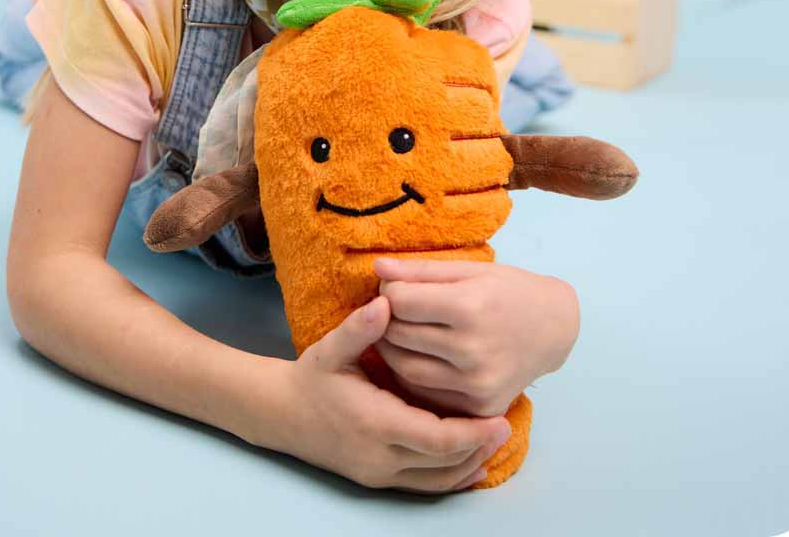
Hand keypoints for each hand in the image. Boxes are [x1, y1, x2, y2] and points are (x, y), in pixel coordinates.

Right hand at [277, 295, 512, 492]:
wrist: (280, 414)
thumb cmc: (310, 377)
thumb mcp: (331, 349)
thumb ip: (359, 328)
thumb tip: (384, 303)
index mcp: (375, 422)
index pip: (437, 438)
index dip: (472, 432)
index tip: (500, 417)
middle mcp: (380, 456)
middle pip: (443, 463)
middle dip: (479, 447)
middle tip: (508, 424)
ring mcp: (378, 473)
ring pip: (436, 480)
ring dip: (468, 463)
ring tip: (495, 440)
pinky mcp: (376, 479)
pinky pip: (422, 486)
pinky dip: (449, 478)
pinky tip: (469, 465)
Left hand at [372, 257, 579, 418]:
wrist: (553, 329)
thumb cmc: (508, 291)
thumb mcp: (468, 270)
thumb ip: (420, 270)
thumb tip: (377, 267)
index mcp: (469, 307)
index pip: (399, 302)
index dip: (388, 292)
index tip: (395, 288)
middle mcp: (473, 350)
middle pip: (398, 335)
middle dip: (385, 320)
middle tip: (391, 310)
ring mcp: (477, 384)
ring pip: (405, 369)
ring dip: (390, 349)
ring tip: (397, 332)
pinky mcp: (479, 407)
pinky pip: (426, 394)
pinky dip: (412, 376)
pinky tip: (416, 357)